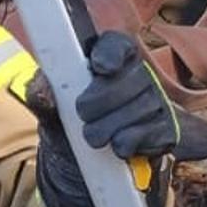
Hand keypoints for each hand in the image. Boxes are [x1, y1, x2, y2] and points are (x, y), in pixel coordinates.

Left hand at [24, 31, 206, 206]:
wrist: (91, 161)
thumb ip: (41, 95)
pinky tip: (116, 147)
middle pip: (128, 79)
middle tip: (82, 115)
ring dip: (107, 128)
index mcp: (110, 58)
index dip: (110, 54)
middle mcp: (139, 74)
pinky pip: (146, 135)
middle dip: (98, 102)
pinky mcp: (166, 130)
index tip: (100, 68)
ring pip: (136, 110)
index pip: (116, 44)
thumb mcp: (52, 109)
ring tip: (94, 136)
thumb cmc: (70, 122)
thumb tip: (40, 91)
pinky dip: (124, 145)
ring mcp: (157, 101)